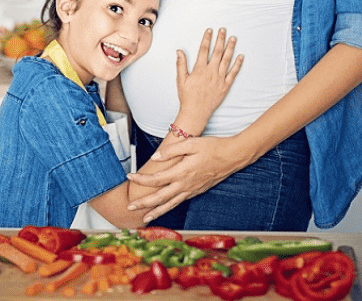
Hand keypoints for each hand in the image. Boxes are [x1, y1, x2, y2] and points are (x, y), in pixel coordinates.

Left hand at [127, 135, 250, 221]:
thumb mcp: (191, 143)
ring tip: (144, 219)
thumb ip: (171, 150)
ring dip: (156, 212)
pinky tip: (164, 209)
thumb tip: (155, 156)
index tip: (129, 177)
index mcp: (182, 172)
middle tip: (129, 207)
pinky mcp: (197, 191)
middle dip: (143, 203)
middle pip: (160, 197)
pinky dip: (169, 208)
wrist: (232, 156)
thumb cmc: (212, 147)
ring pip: (170, 204)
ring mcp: (192, 190)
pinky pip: (179, 202)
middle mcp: (185, 185)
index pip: (156, 179)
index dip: (141, 179)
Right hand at [175, 28, 242, 126]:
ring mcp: (220, 78)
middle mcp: (211, 72)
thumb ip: (181, 64)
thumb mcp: (181, 80)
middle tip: (223, 30)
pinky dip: (238, 64)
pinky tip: (241, 56)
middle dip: (220, 39)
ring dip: (230, 48)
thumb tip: (179, 51)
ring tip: (233, 38)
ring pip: (227, 59)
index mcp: (200, 69)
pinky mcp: (226, 86)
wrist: (196, 112)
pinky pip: (233, 73)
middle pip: (217, 51)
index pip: (204, 50)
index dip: (207, 39)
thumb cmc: (187, 96)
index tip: (209, 30)